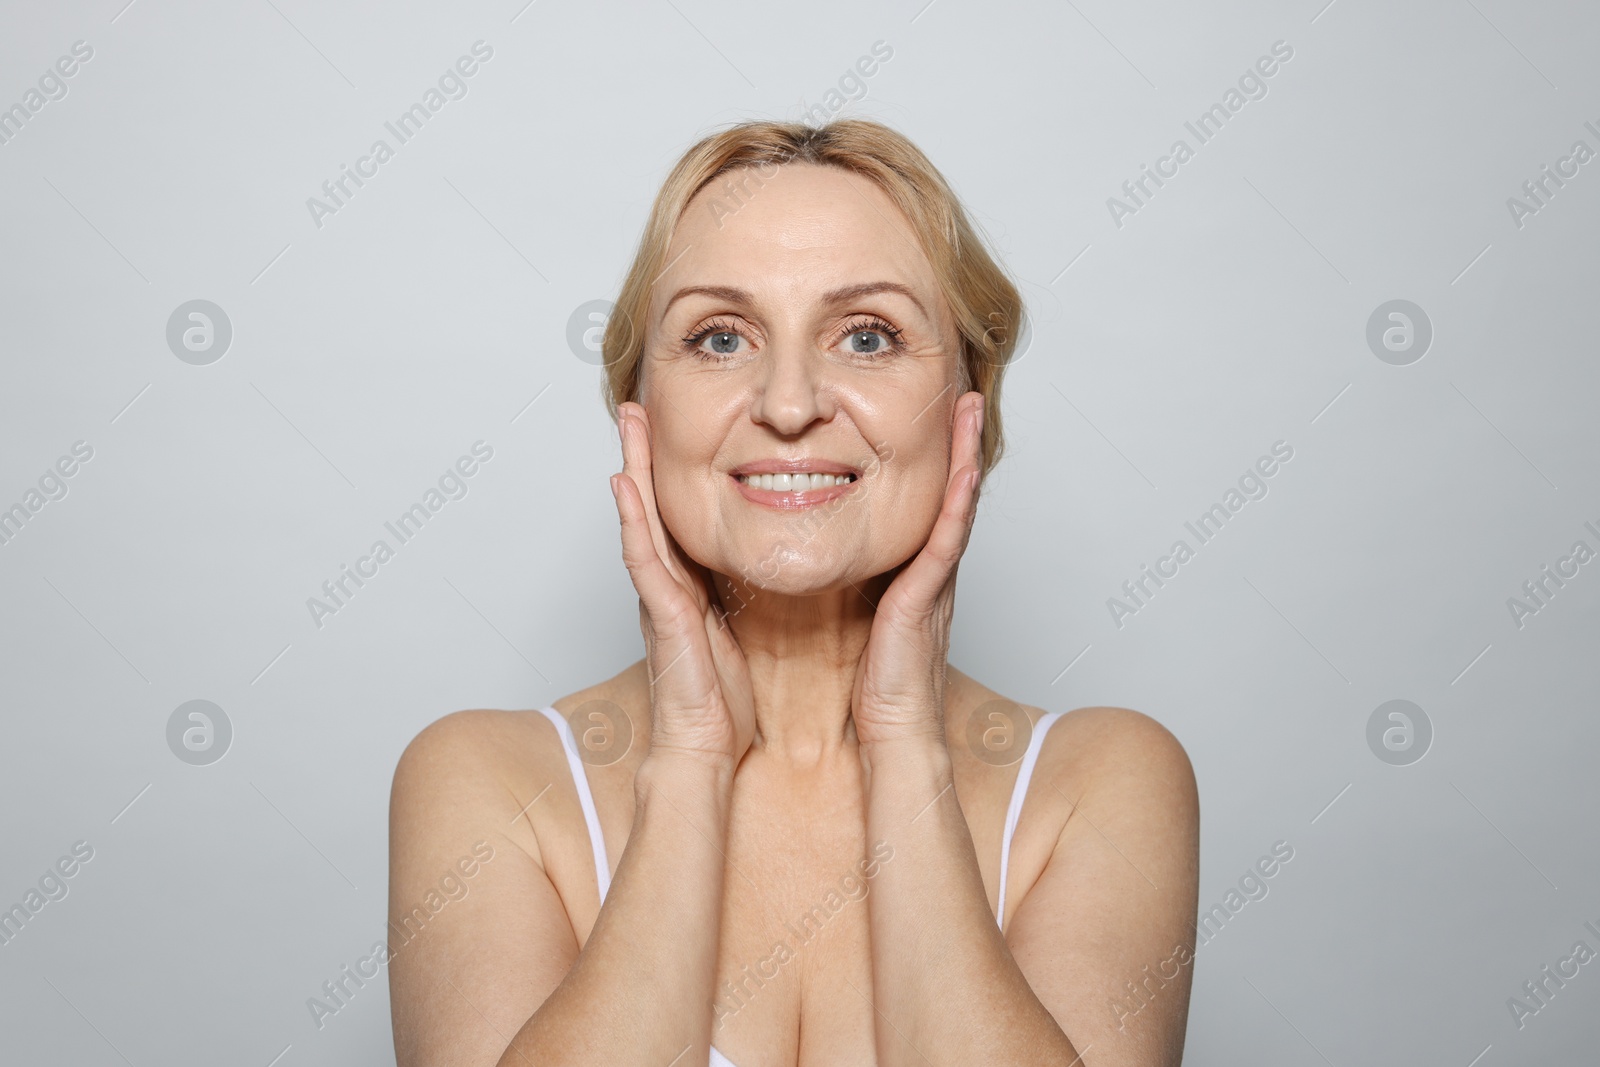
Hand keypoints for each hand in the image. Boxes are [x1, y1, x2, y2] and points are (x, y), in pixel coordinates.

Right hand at [610, 402, 755, 767]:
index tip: (670, 426)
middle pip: (651, 508)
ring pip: (640, 522)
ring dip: (632, 471)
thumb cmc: (723, 698)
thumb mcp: (742, 630)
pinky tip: (624, 486)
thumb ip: (745, 595)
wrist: (705, 747)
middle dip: (642, 455)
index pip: (678, 516)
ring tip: (628, 426)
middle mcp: (667, 584)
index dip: (670, 471)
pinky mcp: (661, 614)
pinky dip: (632, 521)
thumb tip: (770, 563)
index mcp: (688, 585)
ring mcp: (658, 596)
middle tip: (636, 406)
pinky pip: (643, 559)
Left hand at [850, 392, 984, 751]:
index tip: (922, 417)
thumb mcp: (848, 617)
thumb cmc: (870, 687)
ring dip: (964, 456)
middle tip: (956, 394)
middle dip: (950, 444)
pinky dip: (961, 502)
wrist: (891, 735)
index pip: (916, 504)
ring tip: (966, 409)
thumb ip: (841, 583)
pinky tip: (965, 467)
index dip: (924, 462)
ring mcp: (934, 582)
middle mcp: (926, 570)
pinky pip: (948, 540)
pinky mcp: (931, 598)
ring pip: (954, 506)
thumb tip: (808, 555)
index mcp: (904, 573)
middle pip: (942, 494)